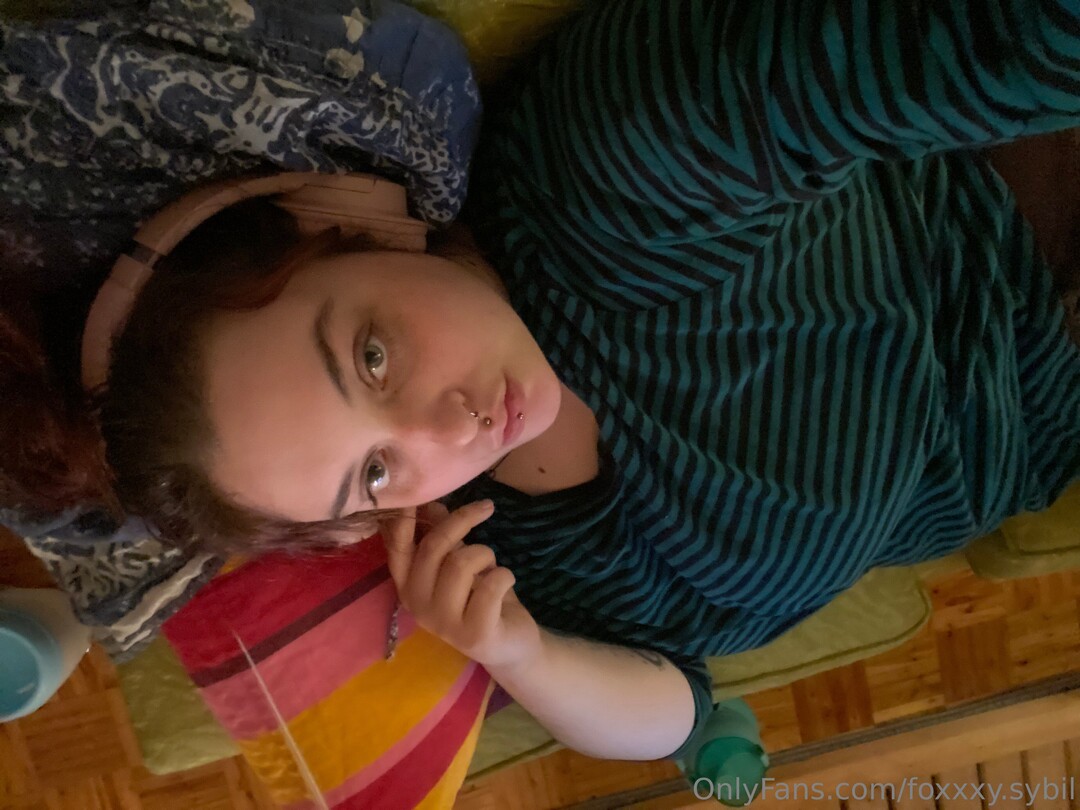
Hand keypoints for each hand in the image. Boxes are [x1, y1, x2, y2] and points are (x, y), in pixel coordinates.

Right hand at [383, 501, 541, 670]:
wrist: (511, 643)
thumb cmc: (480, 596)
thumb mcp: (458, 560)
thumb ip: (442, 535)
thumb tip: (431, 501)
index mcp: (407, 584)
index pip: (397, 546)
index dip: (405, 517)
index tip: (421, 492)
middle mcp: (417, 604)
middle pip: (433, 547)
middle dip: (462, 520)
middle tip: (486, 508)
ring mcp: (443, 624)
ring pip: (461, 563)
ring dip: (485, 554)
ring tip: (492, 567)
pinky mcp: (474, 634)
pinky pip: (490, 585)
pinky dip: (504, 575)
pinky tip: (505, 584)